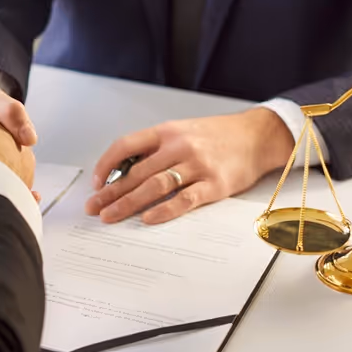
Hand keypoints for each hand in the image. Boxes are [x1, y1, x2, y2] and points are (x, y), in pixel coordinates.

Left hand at [86, 108, 294, 224]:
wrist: (258, 136)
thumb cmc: (216, 136)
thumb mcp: (182, 132)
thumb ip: (155, 150)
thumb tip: (122, 173)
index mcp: (167, 132)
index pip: (126, 146)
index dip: (106, 165)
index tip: (95, 183)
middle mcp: (179, 146)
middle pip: (136, 172)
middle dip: (110, 192)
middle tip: (93, 208)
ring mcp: (198, 165)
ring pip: (155, 186)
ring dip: (128, 203)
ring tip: (110, 216)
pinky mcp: (215, 184)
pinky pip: (185, 200)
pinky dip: (164, 210)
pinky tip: (147, 219)